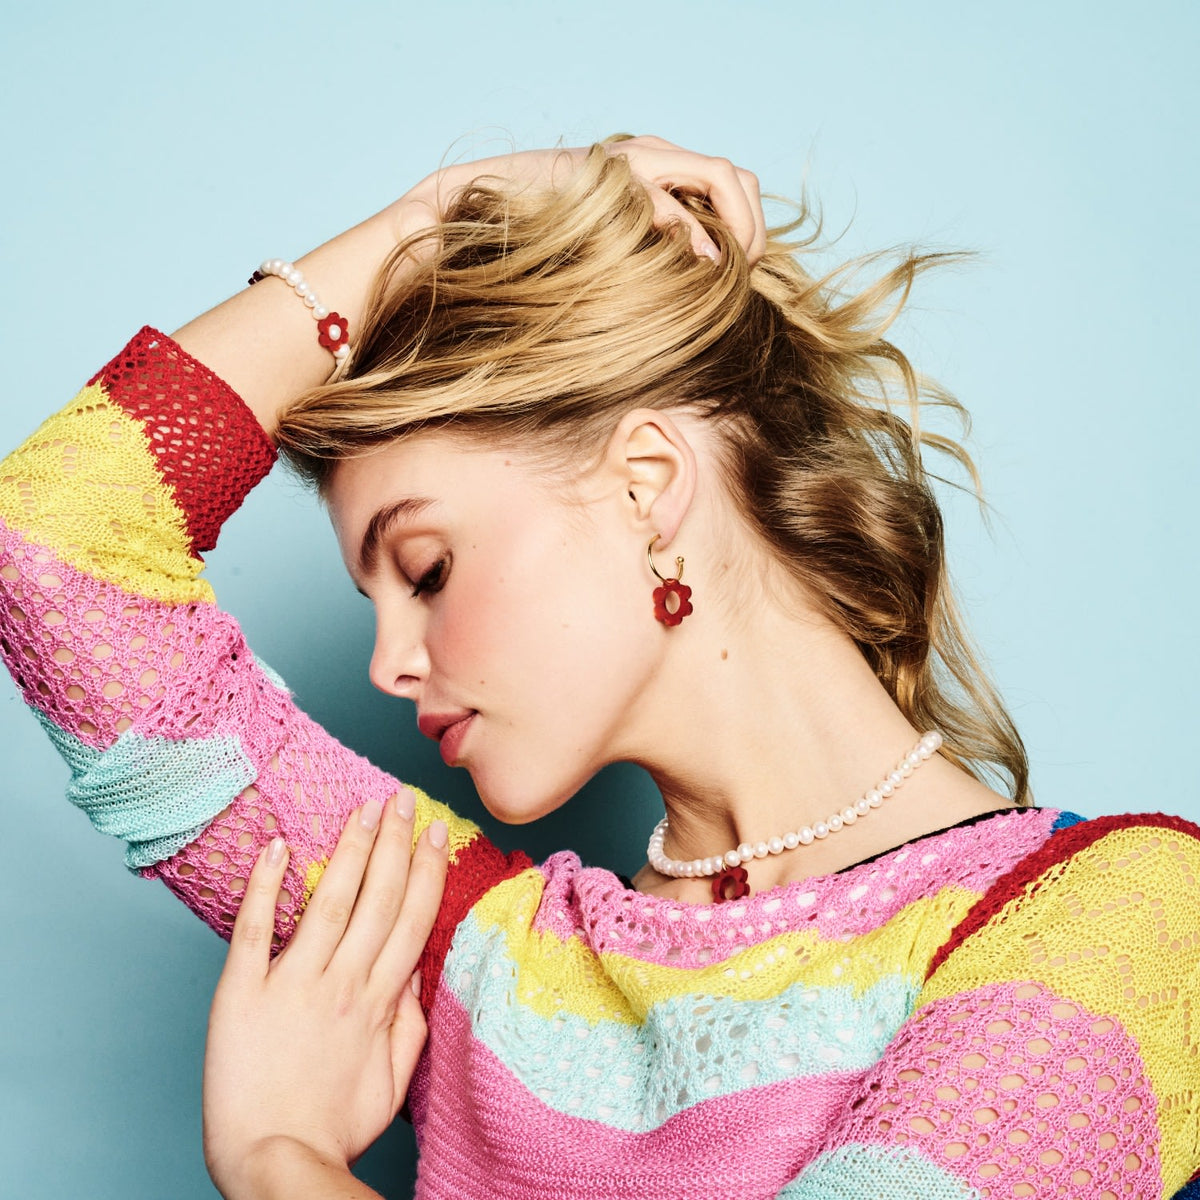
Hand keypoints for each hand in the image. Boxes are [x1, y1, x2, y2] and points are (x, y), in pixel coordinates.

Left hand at [202, 789, 447, 1197]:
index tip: (435, 831)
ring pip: (329, 902)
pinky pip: (255, 931)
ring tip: (364, 810)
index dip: (427, 870)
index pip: (411, 919)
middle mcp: (342, 982)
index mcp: (379, 1001)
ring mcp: (292, 983)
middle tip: (402, 799)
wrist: (274, 1159)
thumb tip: (418, 969)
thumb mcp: (394, 1080)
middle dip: (394, 844)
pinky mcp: (242, 992)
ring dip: (350, 851)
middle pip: (377, 899)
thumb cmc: (334, 1127)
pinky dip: (266, 887)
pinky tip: (277, 848)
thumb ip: (411, 1021)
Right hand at [397, 134, 766, 265]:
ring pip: (715, 173)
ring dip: (735, 224)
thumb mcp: (608, 246)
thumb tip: (695, 287)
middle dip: (753, 227)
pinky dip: (689, 229)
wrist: (471, 210)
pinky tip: (702, 262)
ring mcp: (628, 159)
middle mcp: (649, 154)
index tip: (747, 275)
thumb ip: (649, 251)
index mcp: (654, 168)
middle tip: (750, 274)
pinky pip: (663, 197)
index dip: (749, 226)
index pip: (726, 183)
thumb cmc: (539, 240)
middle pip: (734, 176)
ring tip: (732, 268)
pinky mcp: (604, 176)